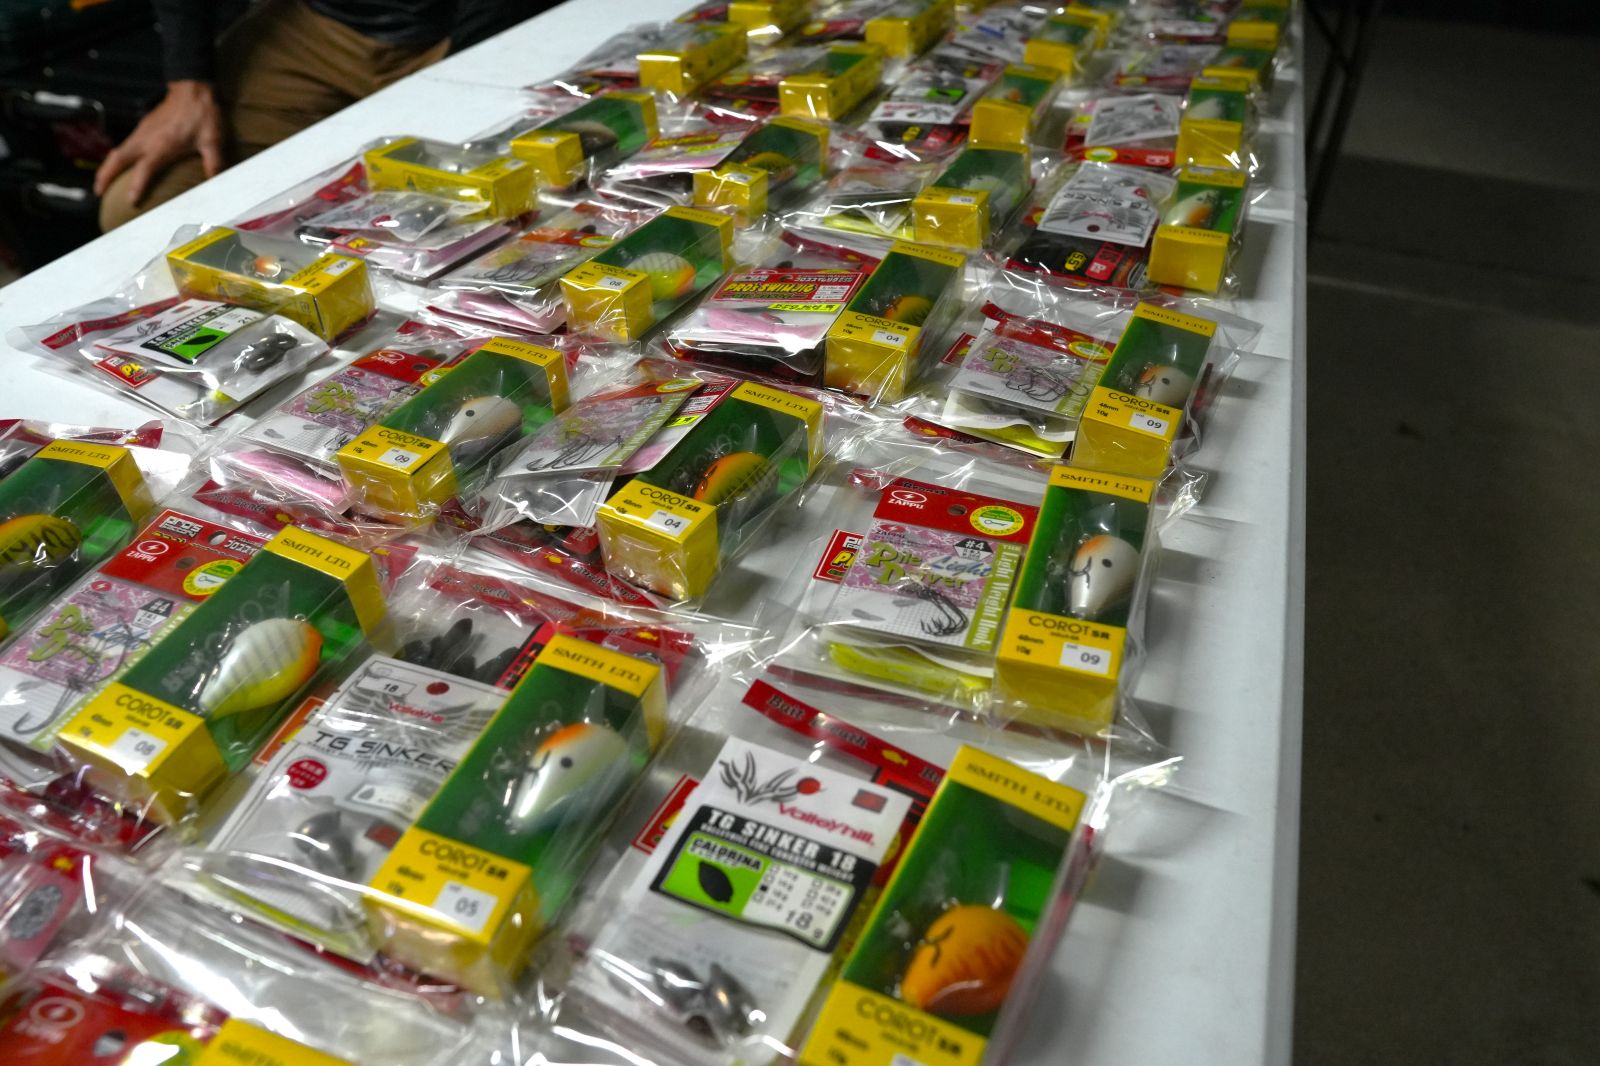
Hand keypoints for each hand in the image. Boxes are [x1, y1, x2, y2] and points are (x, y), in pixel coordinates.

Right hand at [93, 80, 225, 203]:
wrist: (191, 89)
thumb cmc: (202, 115)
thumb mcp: (213, 140)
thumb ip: (214, 163)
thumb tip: (216, 183)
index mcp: (161, 145)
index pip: (144, 170)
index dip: (137, 186)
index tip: (131, 201)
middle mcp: (145, 139)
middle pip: (117, 159)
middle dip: (105, 176)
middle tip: (98, 192)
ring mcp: (141, 132)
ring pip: (118, 151)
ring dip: (108, 167)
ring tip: (102, 184)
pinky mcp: (143, 127)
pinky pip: (125, 145)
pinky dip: (118, 158)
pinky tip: (121, 167)